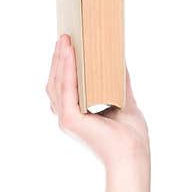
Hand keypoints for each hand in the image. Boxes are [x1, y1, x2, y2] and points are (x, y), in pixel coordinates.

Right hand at [45, 34, 150, 171]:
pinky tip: (69, 52)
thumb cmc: (131, 137)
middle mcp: (67, 117)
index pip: (65, 86)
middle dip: (58, 58)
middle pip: (57, 81)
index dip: (63, 66)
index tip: (67, 45)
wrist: (133, 155)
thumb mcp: (125, 101)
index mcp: (77, 115)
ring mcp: (66, 119)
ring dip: (60, 59)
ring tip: (66, 38)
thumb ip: (120, 83)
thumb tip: (121, 60)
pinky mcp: (70, 119)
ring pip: (58, 82)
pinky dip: (67, 68)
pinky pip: (66, 87)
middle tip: (65, 36)